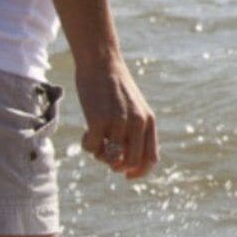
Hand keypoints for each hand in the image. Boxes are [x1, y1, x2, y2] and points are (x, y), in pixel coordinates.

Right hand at [76, 57, 157, 178]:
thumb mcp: (133, 107)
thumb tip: (122, 162)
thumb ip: (134, 131)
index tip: (127, 175)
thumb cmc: (114, 86)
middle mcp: (136, 123)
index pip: (151, 158)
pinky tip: (85, 133)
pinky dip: (87, 146)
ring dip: (100, 156)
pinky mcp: (98, 119)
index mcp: (148, 121)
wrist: (101, 61)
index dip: (140, 172)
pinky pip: (92, 148)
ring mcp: (118, 121)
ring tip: (96, 141)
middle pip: (131, 162)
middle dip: (117, 166)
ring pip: (110, 157)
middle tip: (106, 156)